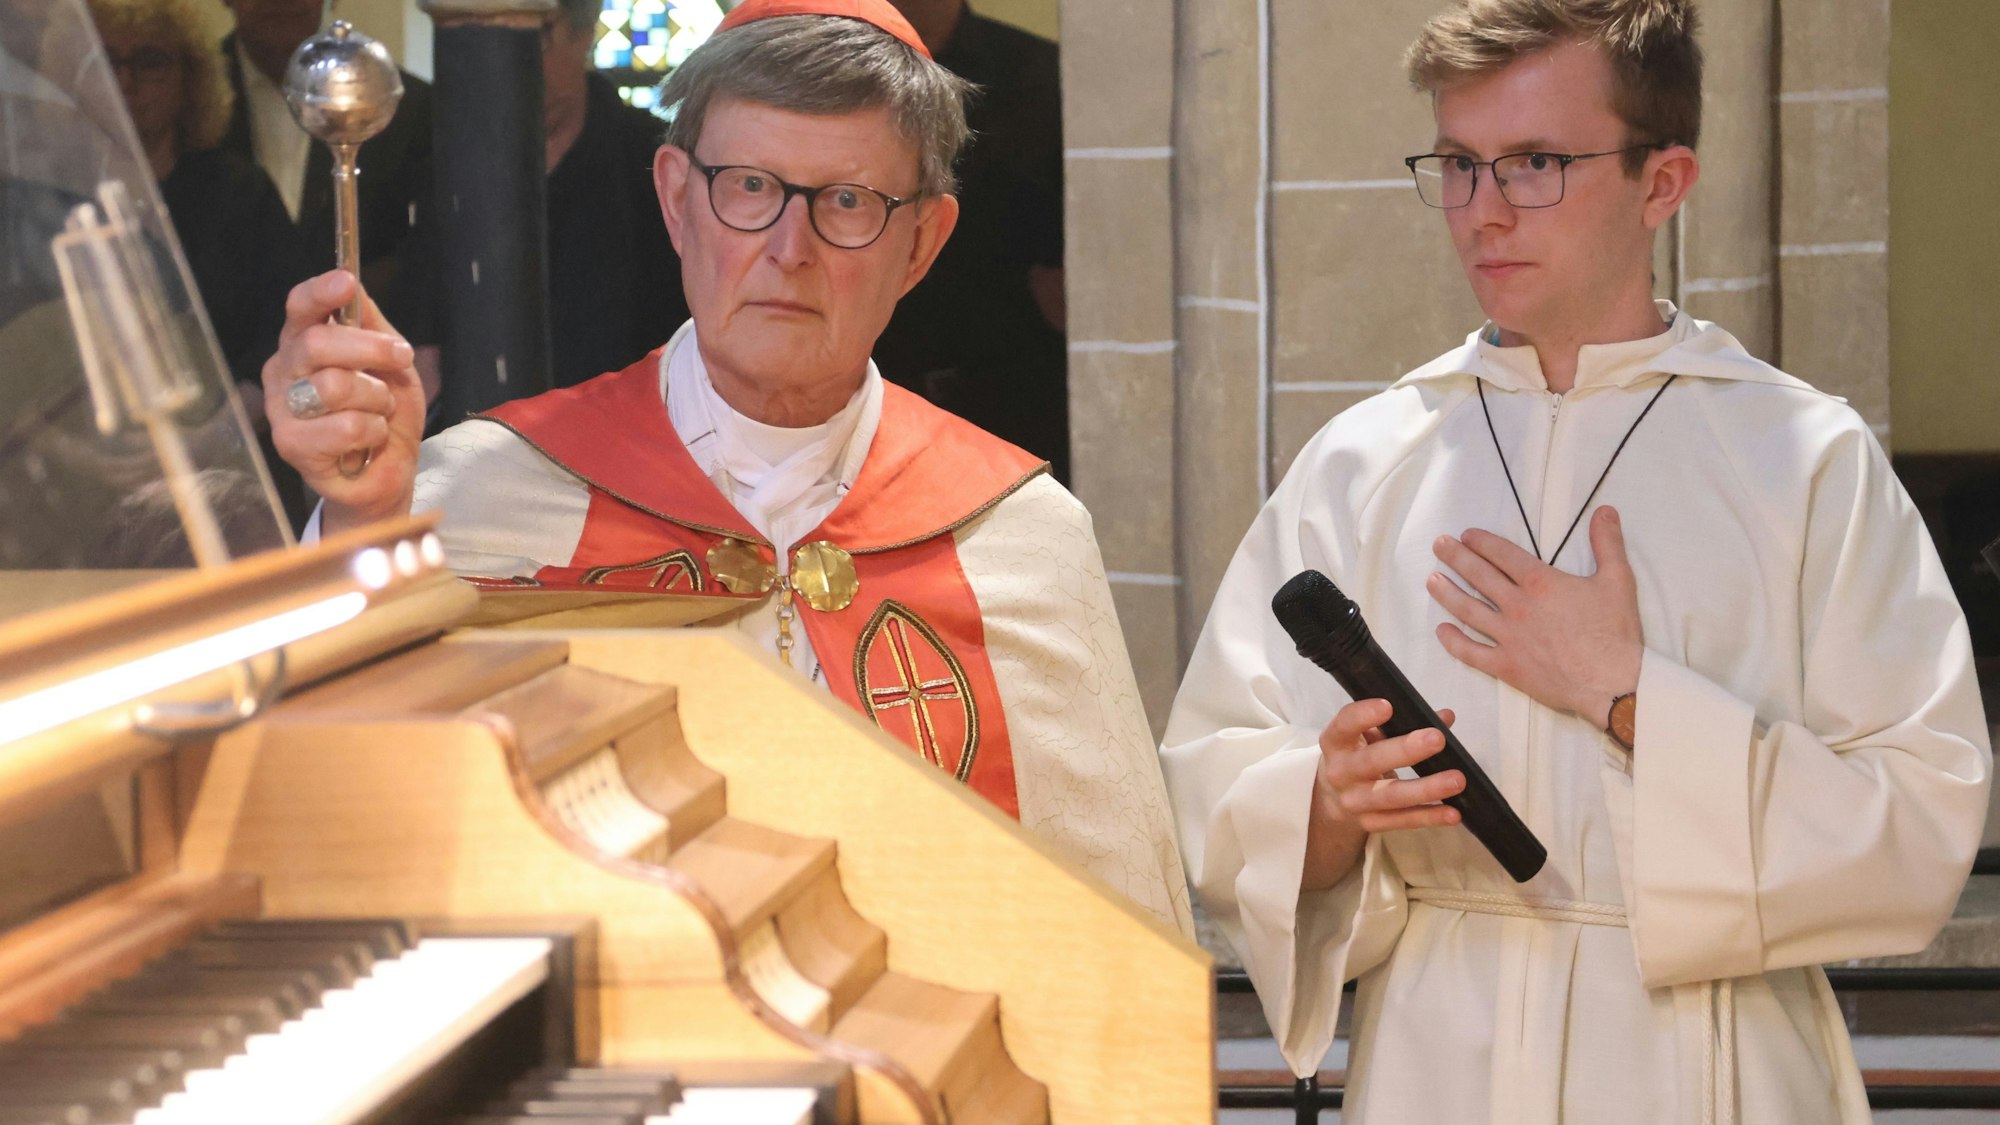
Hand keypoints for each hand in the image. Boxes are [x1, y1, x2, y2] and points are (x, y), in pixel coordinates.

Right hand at [262, 271, 424, 533]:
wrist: (387, 471)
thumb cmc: (383, 413)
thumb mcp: (392, 364)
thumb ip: (374, 327)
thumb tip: (356, 291)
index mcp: (303, 343)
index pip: (300, 309)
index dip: (320, 294)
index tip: (347, 282)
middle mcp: (284, 371)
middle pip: (316, 343)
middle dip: (370, 349)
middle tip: (400, 357)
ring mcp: (282, 409)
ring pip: (333, 386)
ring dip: (375, 399)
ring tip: (378, 412)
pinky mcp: (291, 444)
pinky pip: (345, 426)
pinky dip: (373, 431)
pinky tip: (369, 439)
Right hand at [1301, 698, 1463, 891]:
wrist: (1333, 797)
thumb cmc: (1358, 754)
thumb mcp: (1368, 735)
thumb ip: (1403, 722)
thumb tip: (1446, 717)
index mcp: (1336, 742)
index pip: (1345, 725)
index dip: (1363, 715)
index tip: (1388, 706)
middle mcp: (1340, 772)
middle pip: (1371, 761)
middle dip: (1405, 750)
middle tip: (1437, 739)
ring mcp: (1354, 801)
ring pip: (1391, 796)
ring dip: (1426, 788)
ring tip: (1457, 780)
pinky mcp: (1369, 823)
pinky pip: (1401, 820)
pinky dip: (1429, 817)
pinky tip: (1453, 812)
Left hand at [1428, 506, 1641, 724]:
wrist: (1612, 683)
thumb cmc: (1615, 632)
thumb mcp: (1618, 580)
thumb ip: (1607, 543)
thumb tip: (1605, 511)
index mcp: (1540, 583)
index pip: (1502, 555)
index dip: (1482, 542)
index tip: (1466, 535)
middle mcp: (1517, 606)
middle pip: (1479, 576)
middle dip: (1456, 557)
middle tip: (1439, 545)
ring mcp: (1508, 637)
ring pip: (1468, 610)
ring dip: (1447, 592)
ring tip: (1431, 579)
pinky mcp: (1506, 666)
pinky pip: (1471, 652)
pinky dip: (1453, 641)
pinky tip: (1441, 630)